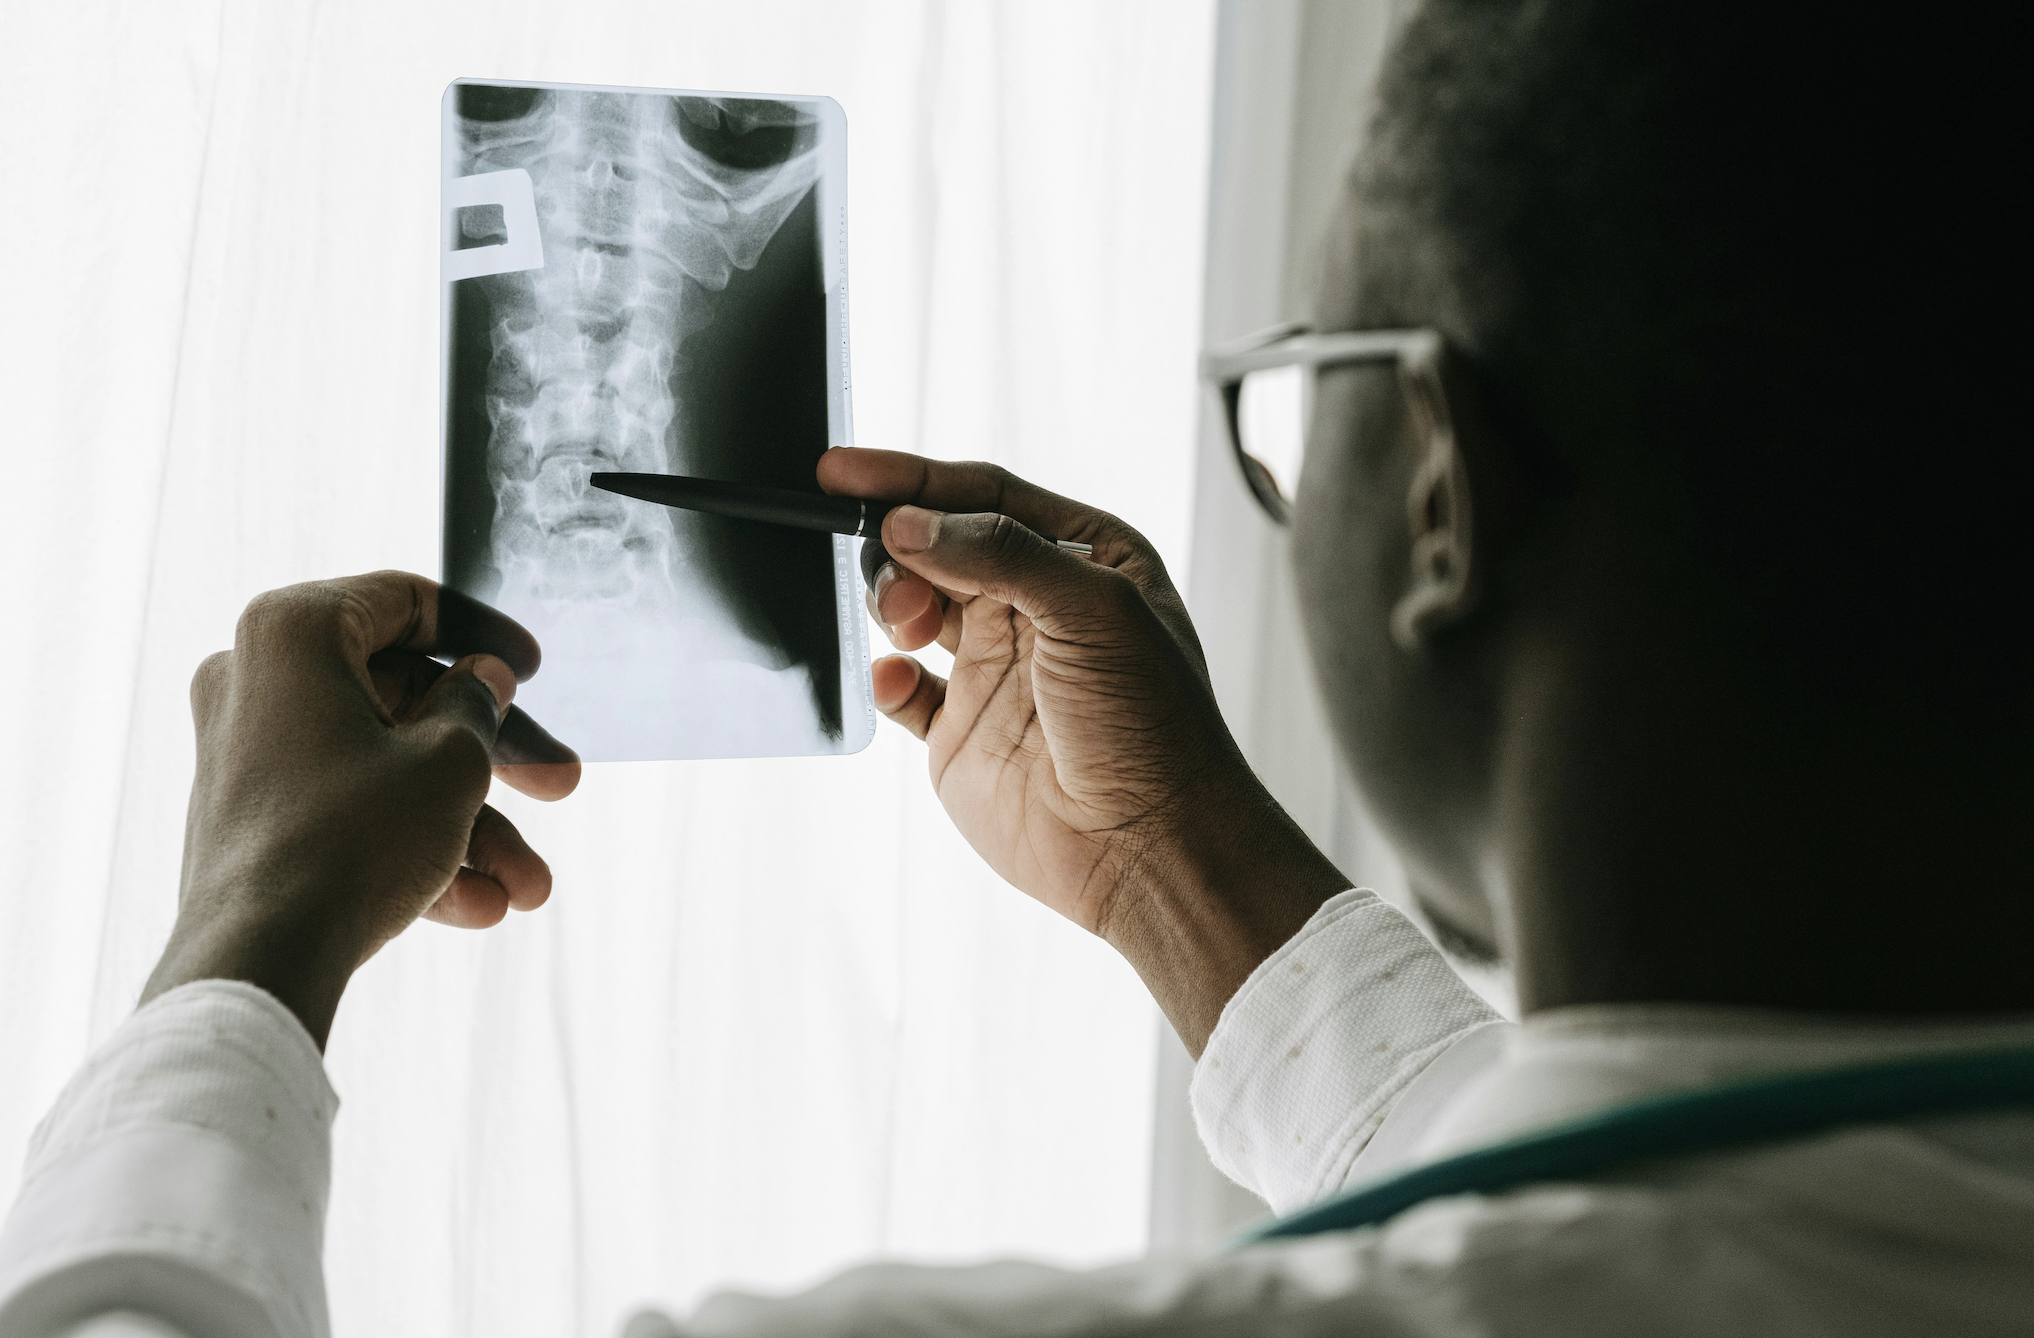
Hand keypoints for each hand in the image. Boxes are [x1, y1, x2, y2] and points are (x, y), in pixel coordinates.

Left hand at [141, 571, 581, 1047]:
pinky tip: (482, 904)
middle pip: (405, 699)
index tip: (532, 668)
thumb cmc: (350, 842)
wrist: (257, 962)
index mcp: (294, 633)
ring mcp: (251, 753)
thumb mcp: (449, 761)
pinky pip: (352, 811)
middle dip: (497, 757)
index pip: (403, 602)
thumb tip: (481, 680)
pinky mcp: (253, 818)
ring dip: (469, 823)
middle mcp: (257, 681)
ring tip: (530, 885)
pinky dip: (415, 846)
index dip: (481, 632)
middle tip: (561, 782)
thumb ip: (476, 705)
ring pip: (387, 767)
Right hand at [817, 450, 1348, 1051]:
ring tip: (903, 623)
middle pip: (939, 544)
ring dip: (892, 602)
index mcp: (1084, 559)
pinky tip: (893, 679)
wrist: (1148, 849)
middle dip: (898, 543)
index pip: (985, 497)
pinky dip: (884, 678)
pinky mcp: (961, 733)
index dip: (912, 480)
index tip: (840, 471)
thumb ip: (999, 552)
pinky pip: (901, 690)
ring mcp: (996, 670)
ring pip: (913, 607)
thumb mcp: (1092, 610)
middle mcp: (1037, 607)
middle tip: (884, 559)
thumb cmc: (1153, 727)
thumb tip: (908, 522)